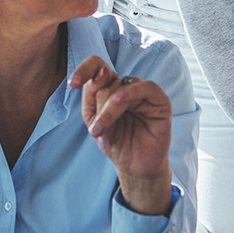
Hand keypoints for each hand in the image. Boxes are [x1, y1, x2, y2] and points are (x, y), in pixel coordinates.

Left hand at [70, 56, 172, 215]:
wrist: (135, 167)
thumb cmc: (117, 143)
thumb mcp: (95, 123)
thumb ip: (93, 99)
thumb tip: (99, 77)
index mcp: (110, 88)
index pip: (97, 66)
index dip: (84, 69)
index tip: (73, 83)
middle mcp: (127, 86)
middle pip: (106, 81)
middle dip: (98, 107)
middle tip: (96, 130)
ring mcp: (144, 93)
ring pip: (121, 87)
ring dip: (108, 109)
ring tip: (103, 130)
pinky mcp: (160, 101)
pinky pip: (145, 87)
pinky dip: (130, 93)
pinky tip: (120, 102)